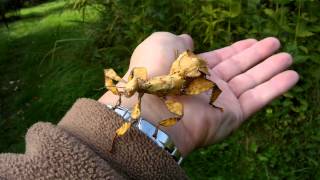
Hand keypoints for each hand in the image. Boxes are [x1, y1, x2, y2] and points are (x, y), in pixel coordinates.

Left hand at [99, 32, 298, 155]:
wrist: (154, 108)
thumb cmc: (155, 72)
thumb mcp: (162, 44)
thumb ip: (178, 40)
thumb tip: (187, 39)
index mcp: (192, 69)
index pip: (221, 58)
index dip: (238, 49)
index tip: (254, 41)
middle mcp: (208, 85)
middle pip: (240, 68)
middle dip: (258, 56)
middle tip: (277, 45)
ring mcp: (221, 101)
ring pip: (253, 81)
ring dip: (271, 69)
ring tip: (288, 58)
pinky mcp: (233, 115)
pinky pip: (259, 98)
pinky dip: (276, 87)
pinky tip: (291, 76)